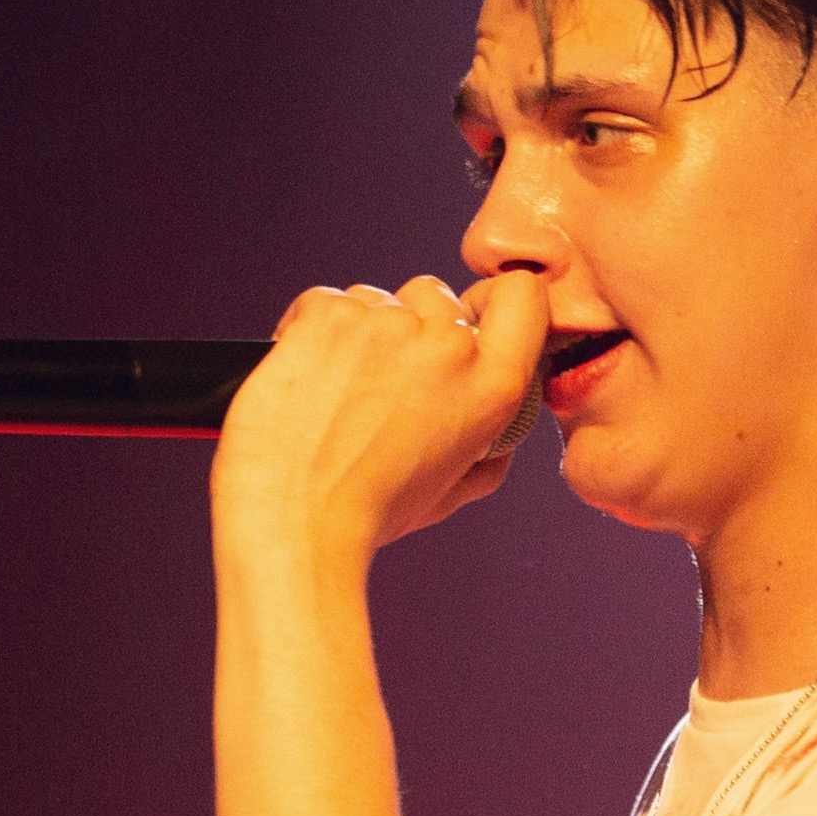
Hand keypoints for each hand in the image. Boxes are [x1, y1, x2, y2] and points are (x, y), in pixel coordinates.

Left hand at [212, 270, 550, 561]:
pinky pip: (326, 301)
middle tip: (379, 383)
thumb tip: (498, 434)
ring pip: (376, 299)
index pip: (522, 295)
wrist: (294, 520)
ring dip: (358, 332)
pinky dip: (310, 331)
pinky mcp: (329, 314)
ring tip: (336, 392)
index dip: (492, 300)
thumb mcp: (452, 492)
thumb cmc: (366, 514)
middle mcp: (447, 346)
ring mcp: (387, 323)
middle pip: (435, 295)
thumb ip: (489, 452)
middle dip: (410, 327)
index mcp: (493, 387)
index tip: (465, 319)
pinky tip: (306, 377)